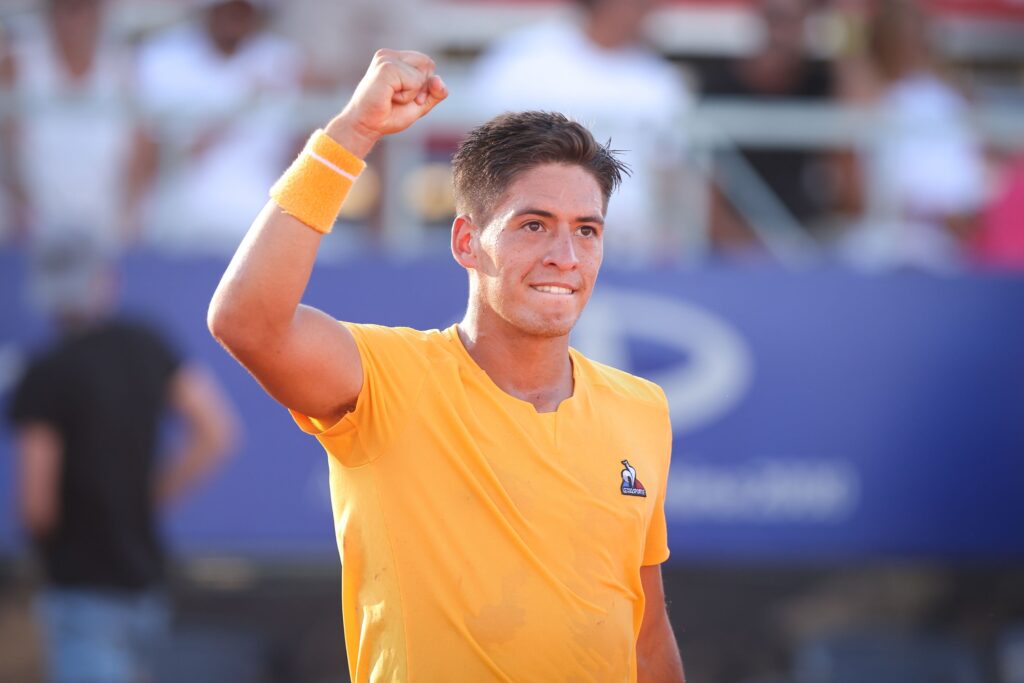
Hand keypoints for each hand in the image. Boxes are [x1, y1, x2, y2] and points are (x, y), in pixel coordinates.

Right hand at [326, 49, 446, 157]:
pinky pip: (414, 81)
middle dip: (421, 87)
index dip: (426, 83)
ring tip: (392, 98)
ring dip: (412, 93)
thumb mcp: (420, 104)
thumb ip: (435, 93)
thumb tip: (438, 79)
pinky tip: (389, 97)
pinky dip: (406, 96)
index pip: (428, 63)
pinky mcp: (385, 68)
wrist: (365, 127)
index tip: (409, 98)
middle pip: (428, 64)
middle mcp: (389, 55)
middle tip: (400, 99)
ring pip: (421, 74)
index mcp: (396, 58)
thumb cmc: (389, 115)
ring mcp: (386, 59)